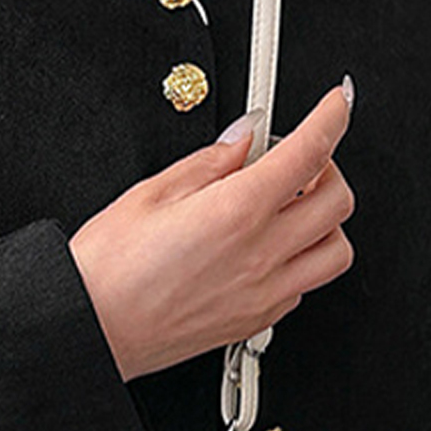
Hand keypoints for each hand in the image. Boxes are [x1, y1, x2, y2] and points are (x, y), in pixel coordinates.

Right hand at [69, 83, 355, 379]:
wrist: (92, 329)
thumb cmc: (107, 271)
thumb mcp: (151, 193)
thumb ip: (210, 162)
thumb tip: (243, 139)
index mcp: (237, 211)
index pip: (311, 150)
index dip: (332, 115)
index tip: (336, 102)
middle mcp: (260, 254)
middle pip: (338, 200)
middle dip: (328, 168)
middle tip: (296, 161)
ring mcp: (263, 293)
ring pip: (337, 251)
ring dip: (326, 222)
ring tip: (292, 209)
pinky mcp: (255, 321)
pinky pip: (305, 286)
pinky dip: (301, 261)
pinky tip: (269, 249)